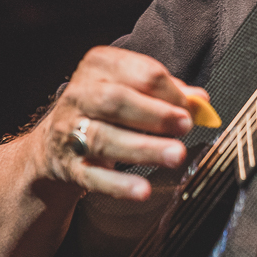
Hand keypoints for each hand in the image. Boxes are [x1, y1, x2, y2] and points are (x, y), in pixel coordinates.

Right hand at [35, 46, 203, 202]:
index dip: (170, 92)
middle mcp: (80, 94)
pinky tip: (143, 190)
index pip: (141, 73)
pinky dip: (119, 185)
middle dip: (155, 114)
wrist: (55, 140)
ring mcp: (70, 130)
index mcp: (99, 66)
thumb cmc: (105, 109)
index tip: (191, 109)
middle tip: (185, 126)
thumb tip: (200, 101)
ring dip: (144, 148)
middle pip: (117, 101)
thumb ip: (167, 93)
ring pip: (105, 138)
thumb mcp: (132, 90)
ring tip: (176, 155)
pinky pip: (93, 176)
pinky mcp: (68, 165)